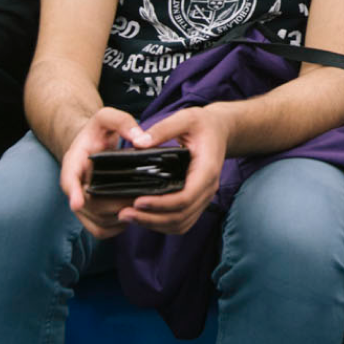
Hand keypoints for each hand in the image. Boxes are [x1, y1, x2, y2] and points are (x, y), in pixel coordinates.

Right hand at [61, 106, 144, 238]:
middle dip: (113, 205)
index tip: (77, 202)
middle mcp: (75, 186)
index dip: (73, 192)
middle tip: (138, 198)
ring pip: (96, 222)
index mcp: (74, 162)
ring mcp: (81, 202)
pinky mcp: (90, 214)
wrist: (91, 144)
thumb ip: (123, 122)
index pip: (69, 179)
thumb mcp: (107, 117)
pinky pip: (100, 230)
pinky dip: (116, 228)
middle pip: (88, 206)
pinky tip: (133, 217)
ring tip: (140, 207)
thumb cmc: (98, 131)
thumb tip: (140, 140)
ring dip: (118, 218)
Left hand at [116, 105, 230, 235]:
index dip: (161, 204)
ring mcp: (203, 197)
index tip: (138, 201)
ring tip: (128, 216)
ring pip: (180, 223)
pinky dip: (162, 223)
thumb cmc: (203, 124)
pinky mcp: (196, 200)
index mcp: (207, 169)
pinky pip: (181, 221)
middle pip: (181, 216)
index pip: (185, 198)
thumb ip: (163, 129)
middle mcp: (208, 188)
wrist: (219, 130)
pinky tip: (143, 216)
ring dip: (154, 224)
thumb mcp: (185, 118)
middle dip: (151, 219)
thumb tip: (139, 143)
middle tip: (124, 213)